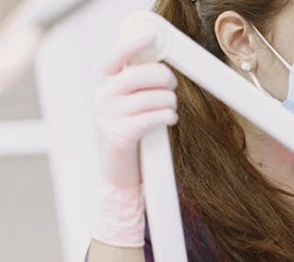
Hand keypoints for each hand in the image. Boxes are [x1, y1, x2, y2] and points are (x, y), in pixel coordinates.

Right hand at [92, 31, 177, 246]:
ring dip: (169, 101)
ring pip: (151, 97)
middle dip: (163, 78)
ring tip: (171, 108)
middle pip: (140, 75)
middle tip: (172, 86)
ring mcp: (110, 116)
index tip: (151, 38)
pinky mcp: (120, 135)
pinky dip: (166, 116)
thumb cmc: (130, 134)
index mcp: (105, 86)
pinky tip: (169, 119)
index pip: (115, 58)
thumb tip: (161, 67)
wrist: (118, 172)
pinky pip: (151, 117)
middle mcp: (103, 98)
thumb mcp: (128, 105)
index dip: (132, 46)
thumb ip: (137, 86)